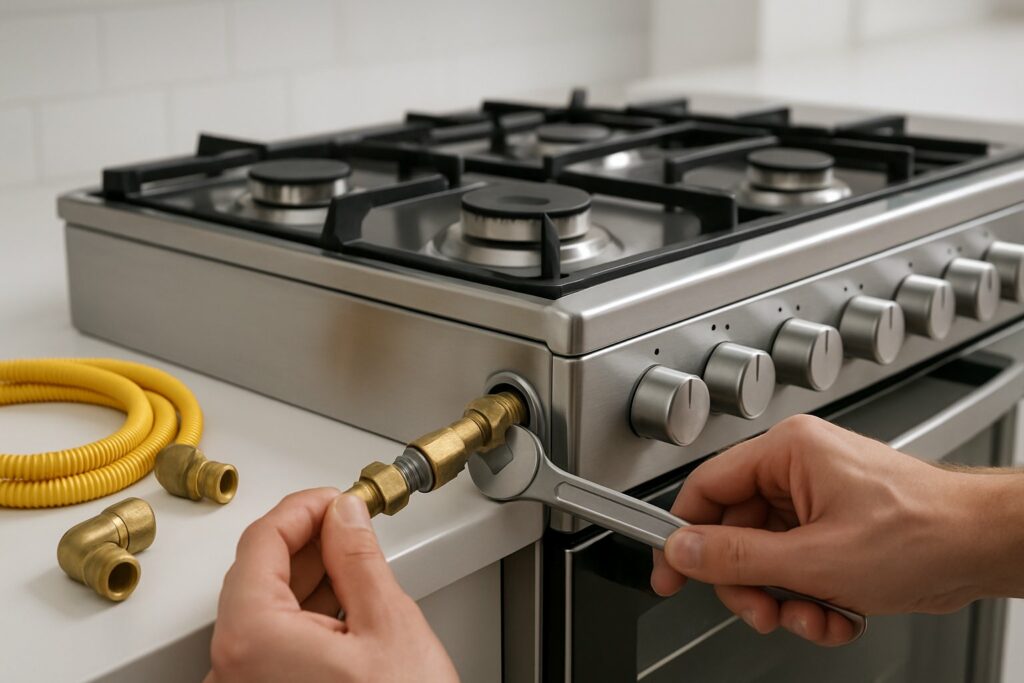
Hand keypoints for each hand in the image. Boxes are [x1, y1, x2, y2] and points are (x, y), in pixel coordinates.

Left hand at [205, 488, 457, 682]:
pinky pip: (274, 643)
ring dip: (311, 577)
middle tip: (350, 523)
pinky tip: (345, 603)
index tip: (335, 499)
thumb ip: (360, 558)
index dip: (303, 508)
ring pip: (266, 609)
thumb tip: (345, 517)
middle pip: (258, 575)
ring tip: (356, 559)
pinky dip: (308, 615)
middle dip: (309, 541)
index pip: (261, 541)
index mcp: (252, 638)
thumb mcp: (389, 624)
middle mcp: (232, 668)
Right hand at [650, 415, 1022, 645]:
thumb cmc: (922, 531)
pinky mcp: (837, 530)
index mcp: (786, 452)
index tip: (670, 573)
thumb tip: (683, 551)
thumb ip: (736, 556)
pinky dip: (812, 599)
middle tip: (762, 610)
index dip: (682, 535)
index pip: (706, 488)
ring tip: (815, 615)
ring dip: (786, 599)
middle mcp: (799, 470)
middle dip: (750, 583)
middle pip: (736, 532)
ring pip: (768, 558)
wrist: (985, 547)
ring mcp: (819, 501)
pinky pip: (799, 568)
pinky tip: (838, 614)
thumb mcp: (813, 556)